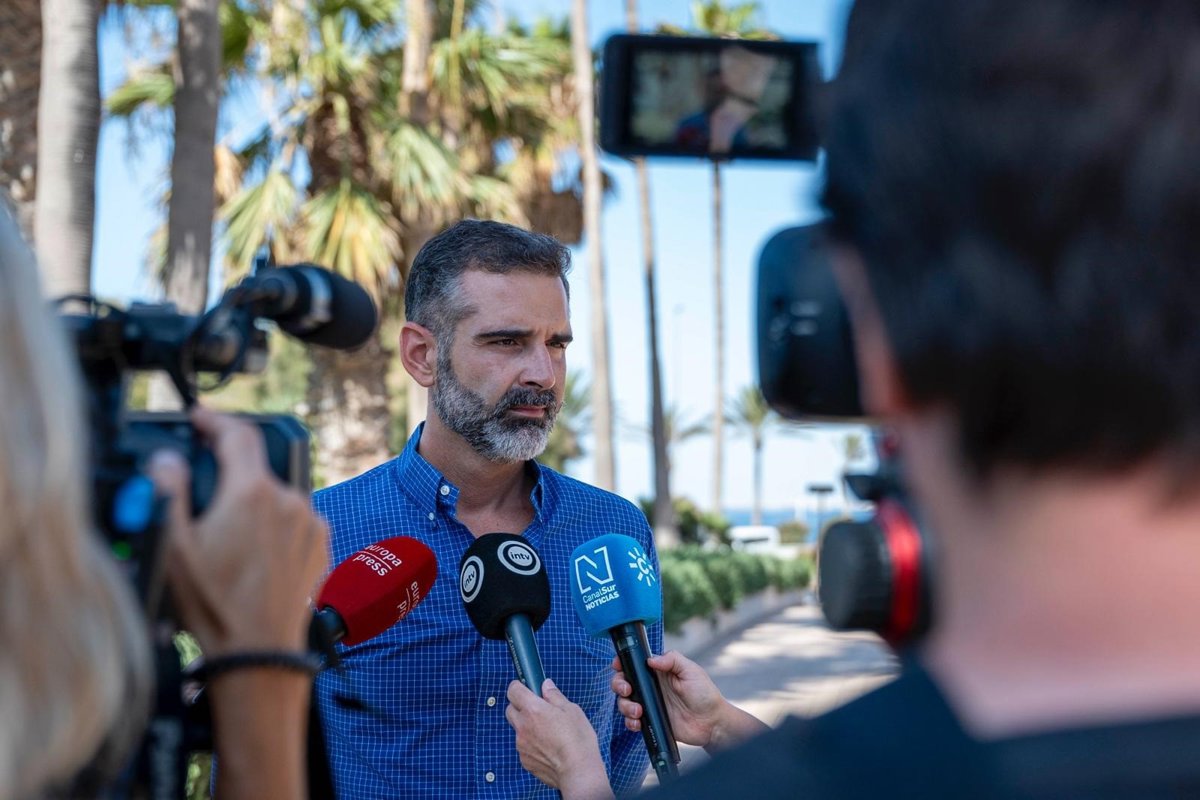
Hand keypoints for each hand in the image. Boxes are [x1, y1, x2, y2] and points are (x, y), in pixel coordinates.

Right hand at [149, 407, 328, 655]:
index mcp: (252, 492)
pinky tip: (253, 556)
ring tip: (228, 541)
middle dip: (228, 476)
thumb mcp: (175, 546)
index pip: (238, 434)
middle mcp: (289, 499)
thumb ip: (170, 491)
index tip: (200, 418)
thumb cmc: (215, 603)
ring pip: (275, 496)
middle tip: (203, 499)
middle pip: (255, 468)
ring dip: (252, 504)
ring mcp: (310, 522)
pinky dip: (273, 526)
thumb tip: (168, 458)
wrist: (259, 650)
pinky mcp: (321, 543)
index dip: (216, 419)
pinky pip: (293, 520)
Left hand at [505, 679, 612, 799]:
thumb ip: (554, 696)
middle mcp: (523, 726)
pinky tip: (548, 747)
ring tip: (547, 732)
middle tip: (537, 709)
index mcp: (533, 709)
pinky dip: (531, 743)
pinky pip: (523, 746)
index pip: (513, 691)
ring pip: (517, 729)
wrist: (577, 771)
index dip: (518, 686)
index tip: (526, 687)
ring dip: (526, 726)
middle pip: (510, 709)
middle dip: (520, 706)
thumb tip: (545, 685)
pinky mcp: (524, 760)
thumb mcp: (572, 710)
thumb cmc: (578, 739)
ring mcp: (521, 744)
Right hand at [611, 650, 766, 752]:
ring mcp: (649, 705)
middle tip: (627, 690)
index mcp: (659, 672)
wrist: (712, 723)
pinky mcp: (650, 721)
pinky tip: (638, 723)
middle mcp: (650, 687)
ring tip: (638, 711)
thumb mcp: (691, 671)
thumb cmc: (704, 694)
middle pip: (623, 682)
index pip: (635, 664)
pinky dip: (629, 722)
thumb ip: (672, 660)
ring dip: (625, 706)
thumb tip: (650, 659)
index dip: (622, 663)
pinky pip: (631, 721)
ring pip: (624, 702)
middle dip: (619, 685)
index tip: (617, 666)